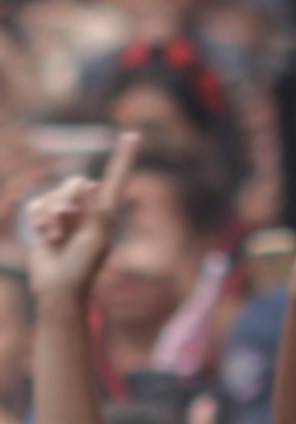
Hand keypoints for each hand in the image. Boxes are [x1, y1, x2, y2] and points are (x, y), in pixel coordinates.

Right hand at [23, 138, 135, 307]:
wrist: (58, 288)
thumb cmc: (82, 266)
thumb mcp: (96, 238)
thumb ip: (96, 210)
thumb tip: (92, 185)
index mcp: (104, 210)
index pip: (116, 178)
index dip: (124, 157)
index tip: (132, 135)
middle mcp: (85, 208)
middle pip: (74, 183)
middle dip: (66, 199)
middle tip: (66, 220)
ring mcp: (63, 214)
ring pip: (52, 194)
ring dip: (51, 216)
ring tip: (56, 238)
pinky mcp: (43, 220)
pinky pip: (36, 204)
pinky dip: (37, 219)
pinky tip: (43, 235)